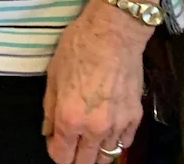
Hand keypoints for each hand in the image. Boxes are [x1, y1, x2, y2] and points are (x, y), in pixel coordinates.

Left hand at [42, 0, 148, 163]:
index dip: (55, 151)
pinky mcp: (135, 117)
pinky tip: (109, 132)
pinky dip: (116, 143)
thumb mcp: (53, 75)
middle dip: (75, 158)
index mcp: (70, 119)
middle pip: (84, 163)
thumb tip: (48, 131)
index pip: (61, 156)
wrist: (113, 33)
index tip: (55, 142)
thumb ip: (49, 109)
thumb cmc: (78, 48)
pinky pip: (125, 143)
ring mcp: (117, 125)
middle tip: (71, 145)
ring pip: (107, 156)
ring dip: (96, 152)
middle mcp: (94, 129)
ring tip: (90, 140)